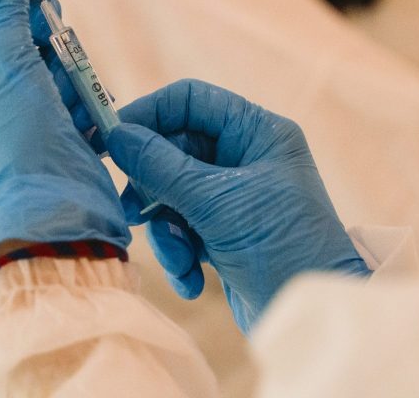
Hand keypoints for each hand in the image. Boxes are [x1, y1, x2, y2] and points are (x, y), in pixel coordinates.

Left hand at [0, 0, 128, 271]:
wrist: (52, 210)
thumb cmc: (13, 134)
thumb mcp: (2, 52)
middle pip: (33, 20)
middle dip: (51, 29)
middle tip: (53, 45)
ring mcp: (32, 103)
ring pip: (64, 51)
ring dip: (71, 67)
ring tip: (63, 101)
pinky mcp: (67, 122)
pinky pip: (86, 84)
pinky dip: (89, 94)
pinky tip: (82, 121)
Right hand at [105, 80, 369, 333]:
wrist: (309, 316)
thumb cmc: (279, 245)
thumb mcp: (217, 203)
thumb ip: (162, 167)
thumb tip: (117, 135)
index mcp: (258, 132)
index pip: (192, 101)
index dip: (148, 114)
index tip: (109, 139)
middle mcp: (248, 158)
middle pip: (175, 150)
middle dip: (153, 186)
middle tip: (131, 212)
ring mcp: (236, 198)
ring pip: (174, 195)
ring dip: (167, 230)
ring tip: (178, 257)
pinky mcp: (227, 235)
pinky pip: (185, 230)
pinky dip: (181, 255)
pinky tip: (192, 280)